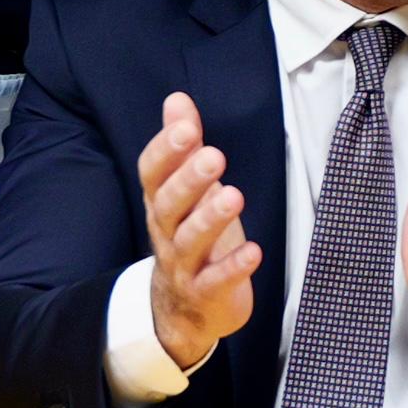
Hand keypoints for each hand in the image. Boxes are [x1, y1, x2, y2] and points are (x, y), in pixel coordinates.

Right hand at [136, 91, 259, 373]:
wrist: (184, 309)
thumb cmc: (191, 235)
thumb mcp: (187, 189)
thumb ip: (182, 145)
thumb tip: (177, 99)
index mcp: (161, 202)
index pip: (152, 174)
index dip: (165, 151)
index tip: (185, 128)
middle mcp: (166, 232)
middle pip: (169, 205)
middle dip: (189, 180)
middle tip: (214, 156)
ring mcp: (183, 265)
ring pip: (189, 242)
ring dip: (211, 219)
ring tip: (234, 196)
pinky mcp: (205, 293)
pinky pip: (216, 281)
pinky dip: (234, 267)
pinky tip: (254, 251)